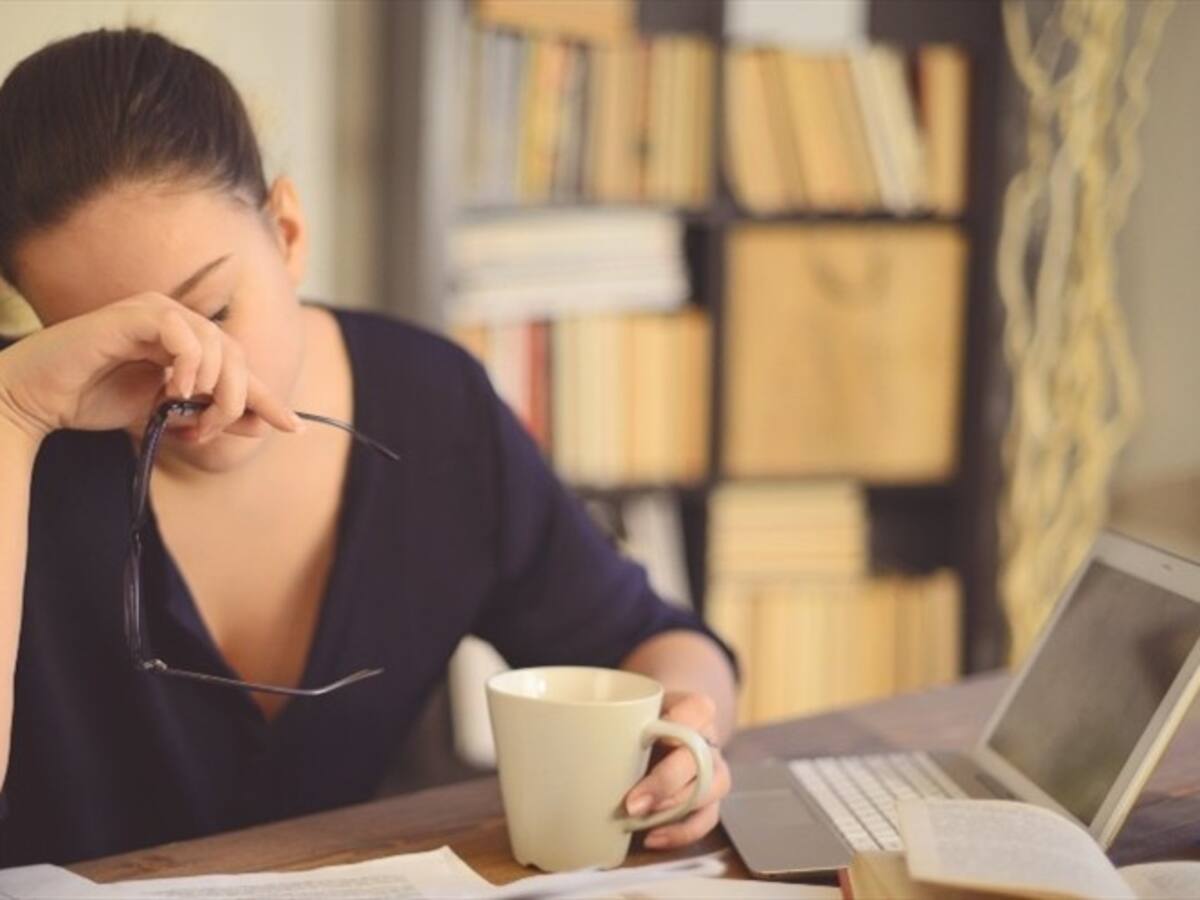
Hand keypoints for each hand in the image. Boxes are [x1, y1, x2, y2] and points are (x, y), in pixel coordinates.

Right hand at [0, 292, 298, 443]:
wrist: (37, 398)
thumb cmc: (94, 401)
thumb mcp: (164, 416)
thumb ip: (208, 416)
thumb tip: (258, 423)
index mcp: (188, 343)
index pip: (240, 367)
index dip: (267, 398)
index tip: (295, 427)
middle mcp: (179, 322)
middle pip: (237, 356)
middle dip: (232, 402)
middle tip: (204, 433)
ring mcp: (157, 313)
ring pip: (218, 345)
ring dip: (212, 389)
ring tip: (182, 417)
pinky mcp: (135, 314)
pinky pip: (185, 333)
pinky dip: (189, 365)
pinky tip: (174, 391)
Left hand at [624, 691, 731, 849]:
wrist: (660, 728)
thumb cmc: (641, 718)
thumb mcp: (632, 708)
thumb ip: (618, 718)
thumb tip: (578, 740)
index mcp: (695, 709)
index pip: (698, 710)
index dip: (676, 726)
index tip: (645, 737)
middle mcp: (709, 739)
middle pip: (702, 760)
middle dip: (666, 783)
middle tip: (632, 802)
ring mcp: (714, 770)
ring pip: (710, 791)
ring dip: (673, 810)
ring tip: (638, 821)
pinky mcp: (710, 799)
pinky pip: (707, 819)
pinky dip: (680, 832)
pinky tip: (652, 837)